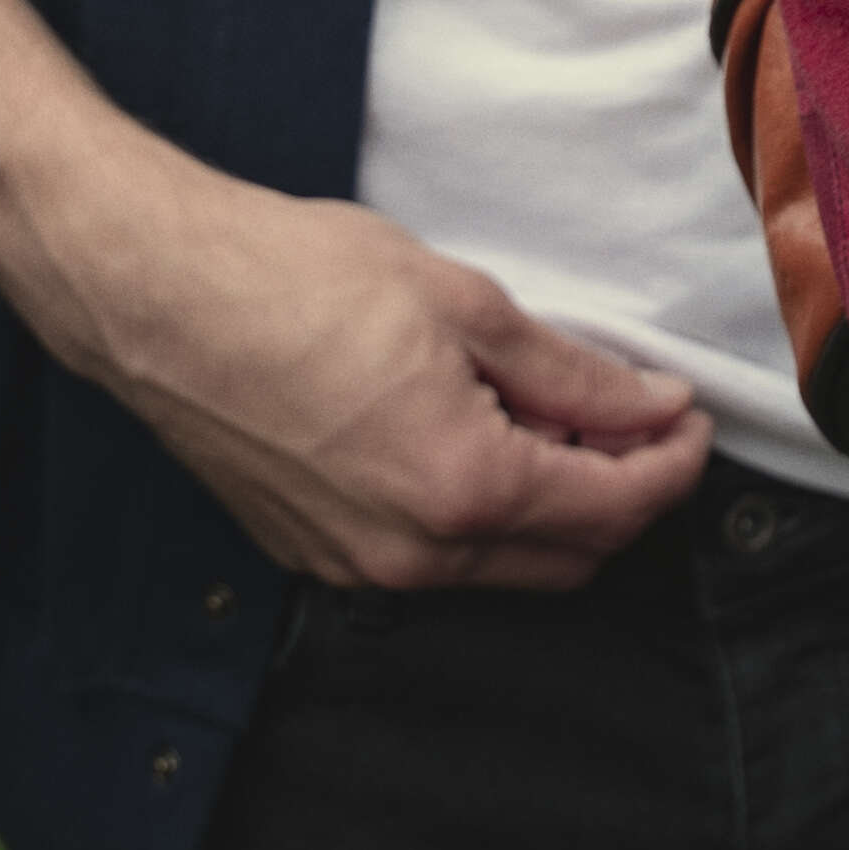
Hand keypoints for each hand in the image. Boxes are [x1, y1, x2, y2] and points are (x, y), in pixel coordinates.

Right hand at [22, 143, 711, 588]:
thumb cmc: (300, 282)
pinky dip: (477, 512)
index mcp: (462, 489)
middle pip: (566, 558)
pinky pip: (429, 559)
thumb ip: (575, 376)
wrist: (156, 298)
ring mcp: (354, 566)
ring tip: (552, 412)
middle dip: (620, 496)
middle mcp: (410, 555)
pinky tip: (475, 434)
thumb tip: (654, 407)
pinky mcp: (311, 554)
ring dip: (548, 506)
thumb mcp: (468, 308)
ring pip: (498, 567)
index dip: (672, 465)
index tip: (692, 419)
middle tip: (635, 415)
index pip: (613, 508)